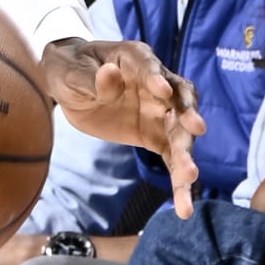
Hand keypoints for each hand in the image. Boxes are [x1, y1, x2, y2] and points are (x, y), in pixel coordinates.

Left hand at [43, 37, 203, 215]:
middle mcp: (157, 85)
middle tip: (195, 130)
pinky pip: (170, 158)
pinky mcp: (155, 136)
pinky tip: (184, 205)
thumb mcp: (72, 73)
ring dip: (186, 154)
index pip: (151, 67)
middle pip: (179, 101)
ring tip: (190, 177)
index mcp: (135, 59)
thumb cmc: (72, 69)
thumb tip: (110, 75)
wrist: (69, 85)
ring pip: (180, 133)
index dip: (157, 78)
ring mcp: (159, 112)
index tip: (163, 91)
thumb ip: (92, 79)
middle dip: (187, 116)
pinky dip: (178, 180)